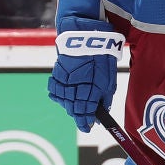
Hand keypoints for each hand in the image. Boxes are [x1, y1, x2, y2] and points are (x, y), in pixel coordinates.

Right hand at [49, 17, 122, 131]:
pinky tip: (66, 94)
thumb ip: (104, 99)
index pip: (84, 116)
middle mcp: (73, 91)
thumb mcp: (109, 81)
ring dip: (70, 106)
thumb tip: (99, 113)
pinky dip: (60, 95)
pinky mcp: (56, 75)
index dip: (85, 124)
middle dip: (79, 116)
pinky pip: (55, 90)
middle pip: (73, 111)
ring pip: (64, 102)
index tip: (88, 128)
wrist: (84, 37)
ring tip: (76, 105)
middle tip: (85, 118)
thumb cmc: (101, 57)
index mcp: (88, 94)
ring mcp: (63, 84)